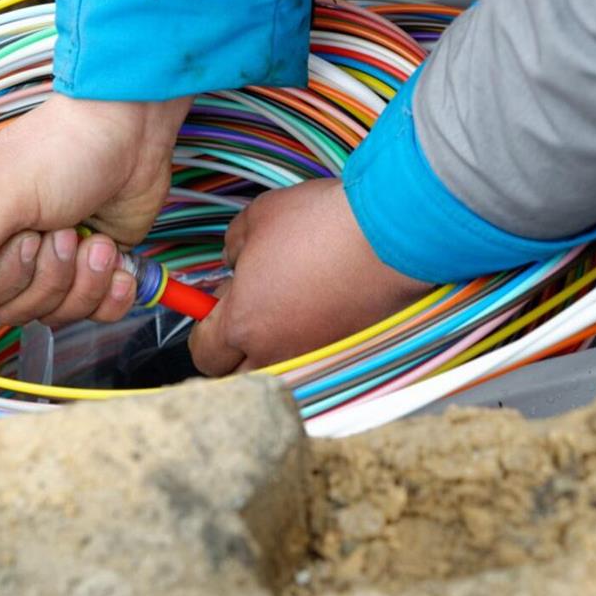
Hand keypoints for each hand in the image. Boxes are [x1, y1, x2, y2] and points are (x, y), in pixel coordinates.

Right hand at [0, 93, 190, 325]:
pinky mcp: (99, 269)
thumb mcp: (4, 195)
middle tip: (66, 228)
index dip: (9, 277)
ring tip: (97, 240)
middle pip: (18, 310)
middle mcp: (16, 252)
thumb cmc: (62, 150)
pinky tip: (117, 262)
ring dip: (86, 281)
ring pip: (60, 313)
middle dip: (51, 276)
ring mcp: (60, 263)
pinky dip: (112, 294)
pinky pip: (99, 312)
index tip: (31, 236)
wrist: (132, 132)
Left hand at [188, 179, 431, 374]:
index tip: (216, 303)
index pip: (204, 352)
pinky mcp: (346, 355)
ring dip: (271, 351)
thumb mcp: (257, 218)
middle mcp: (276, 353)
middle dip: (234, 350)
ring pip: (276, 374)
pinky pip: (313, 364)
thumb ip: (233, 246)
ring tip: (288, 310)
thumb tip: (234, 261)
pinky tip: (321, 309)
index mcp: (243, 324)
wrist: (391, 234)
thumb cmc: (320, 224)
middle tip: (250, 309)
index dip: (204, 328)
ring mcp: (314, 358)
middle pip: (236, 377)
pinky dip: (309, 346)